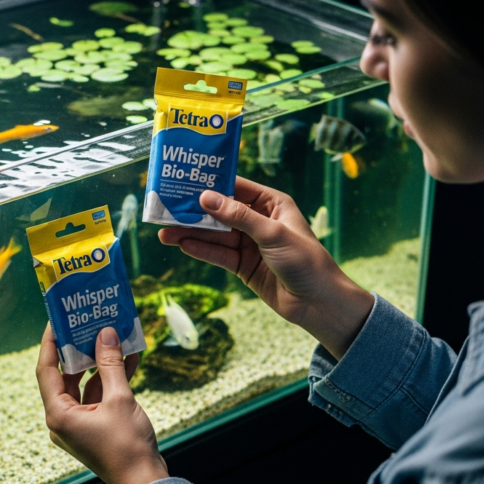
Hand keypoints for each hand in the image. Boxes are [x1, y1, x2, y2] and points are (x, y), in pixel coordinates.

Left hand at [35, 324, 168, 483]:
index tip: (57, 320)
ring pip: (85, 384)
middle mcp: (63, 419)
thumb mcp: (119, 399)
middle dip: (80, 349)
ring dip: (100, 362)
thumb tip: (105, 334)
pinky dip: (111, 378)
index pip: (46, 369)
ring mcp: (79, 423)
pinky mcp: (95, 426)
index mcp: (58, 414)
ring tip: (112, 335)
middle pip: (66, 375)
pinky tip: (129, 358)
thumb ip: (110, 363)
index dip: (51, 342)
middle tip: (88, 323)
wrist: (145, 481)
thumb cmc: (127, 446)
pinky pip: (99, 395)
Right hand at [158, 177, 373, 358]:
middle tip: (166, 208)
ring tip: (165, 231)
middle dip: (195, 211)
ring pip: (215, 235)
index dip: (211, 184)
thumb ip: (238, 216)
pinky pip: (218, 254)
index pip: (236, 187)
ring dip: (192, 233)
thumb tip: (207, 198)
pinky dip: (201, 250)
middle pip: (221, 212)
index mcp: (272, 204)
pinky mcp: (243, 265)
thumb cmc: (305, 261)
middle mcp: (259, 221)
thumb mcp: (271, 234)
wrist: (318, 303)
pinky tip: (182, 245)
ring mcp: (250, 244)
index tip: (185, 181)